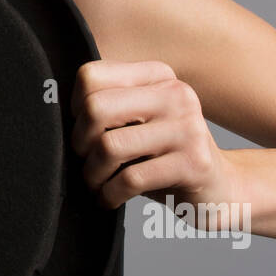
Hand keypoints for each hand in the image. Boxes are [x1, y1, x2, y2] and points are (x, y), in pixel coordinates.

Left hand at [70, 60, 241, 224]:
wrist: (223, 190)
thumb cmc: (166, 157)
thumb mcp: (140, 123)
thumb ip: (109, 108)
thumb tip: (51, 111)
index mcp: (158, 76)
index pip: (90, 77)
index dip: (74, 109)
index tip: (83, 133)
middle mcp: (176, 94)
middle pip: (95, 108)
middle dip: (79, 143)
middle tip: (85, 162)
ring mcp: (188, 127)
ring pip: (109, 147)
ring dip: (93, 175)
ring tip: (97, 184)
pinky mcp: (194, 163)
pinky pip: (130, 178)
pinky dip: (110, 194)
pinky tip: (111, 199)